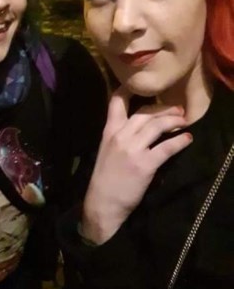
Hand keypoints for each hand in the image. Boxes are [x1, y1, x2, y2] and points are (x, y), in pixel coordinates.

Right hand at [80, 87, 192, 244]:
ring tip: (183, 121)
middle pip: (144, 112)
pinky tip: (187, 139)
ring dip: (173, 121)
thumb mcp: (106, 150)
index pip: (116, 102)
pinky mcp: (145, 164)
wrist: (102, 203)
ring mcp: (132, 149)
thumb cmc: (105, 179)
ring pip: (156, 126)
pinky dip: (179, 142)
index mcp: (109, 131)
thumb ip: (119, 136)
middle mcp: (120, 136)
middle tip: (177, 109)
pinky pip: (166, 148)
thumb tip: (139, 127)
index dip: (128, 90)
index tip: (142, 86)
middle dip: (163, 108)